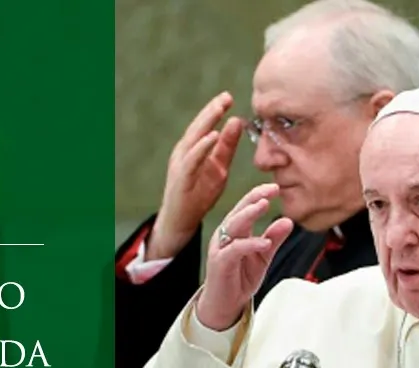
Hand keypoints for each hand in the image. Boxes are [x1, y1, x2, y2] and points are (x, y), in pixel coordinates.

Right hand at [150, 91, 244, 260]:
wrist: (181, 221)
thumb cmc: (199, 193)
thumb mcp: (219, 167)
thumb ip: (227, 146)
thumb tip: (238, 121)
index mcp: (192, 149)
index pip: (204, 125)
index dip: (215, 110)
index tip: (229, 97)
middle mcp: (183, 153)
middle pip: (197, 127)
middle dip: (211, 110)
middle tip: (227, 96)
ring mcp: (180, 165)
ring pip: (193, 139)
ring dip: (206, 122)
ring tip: (220, 109)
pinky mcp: (181, 179)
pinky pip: (192, 160)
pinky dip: (201, 147)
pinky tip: (212, 136)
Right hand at [194, 183, 293, 329]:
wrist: (226, 304)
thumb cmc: (240, 278)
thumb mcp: (263, 256)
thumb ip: (274, 239)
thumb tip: (288, 221)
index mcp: (236, 231)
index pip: (246, 207)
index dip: (259, 195)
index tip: (275, 188)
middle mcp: (226, 236)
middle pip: (239, 211)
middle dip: (255, 198)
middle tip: (271, 189)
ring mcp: (221, 248)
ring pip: (233, 225)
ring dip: (249, 214)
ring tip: (264, 206)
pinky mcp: (220, 263)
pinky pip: (235, 250)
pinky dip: (250, 244)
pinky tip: (264, 242)